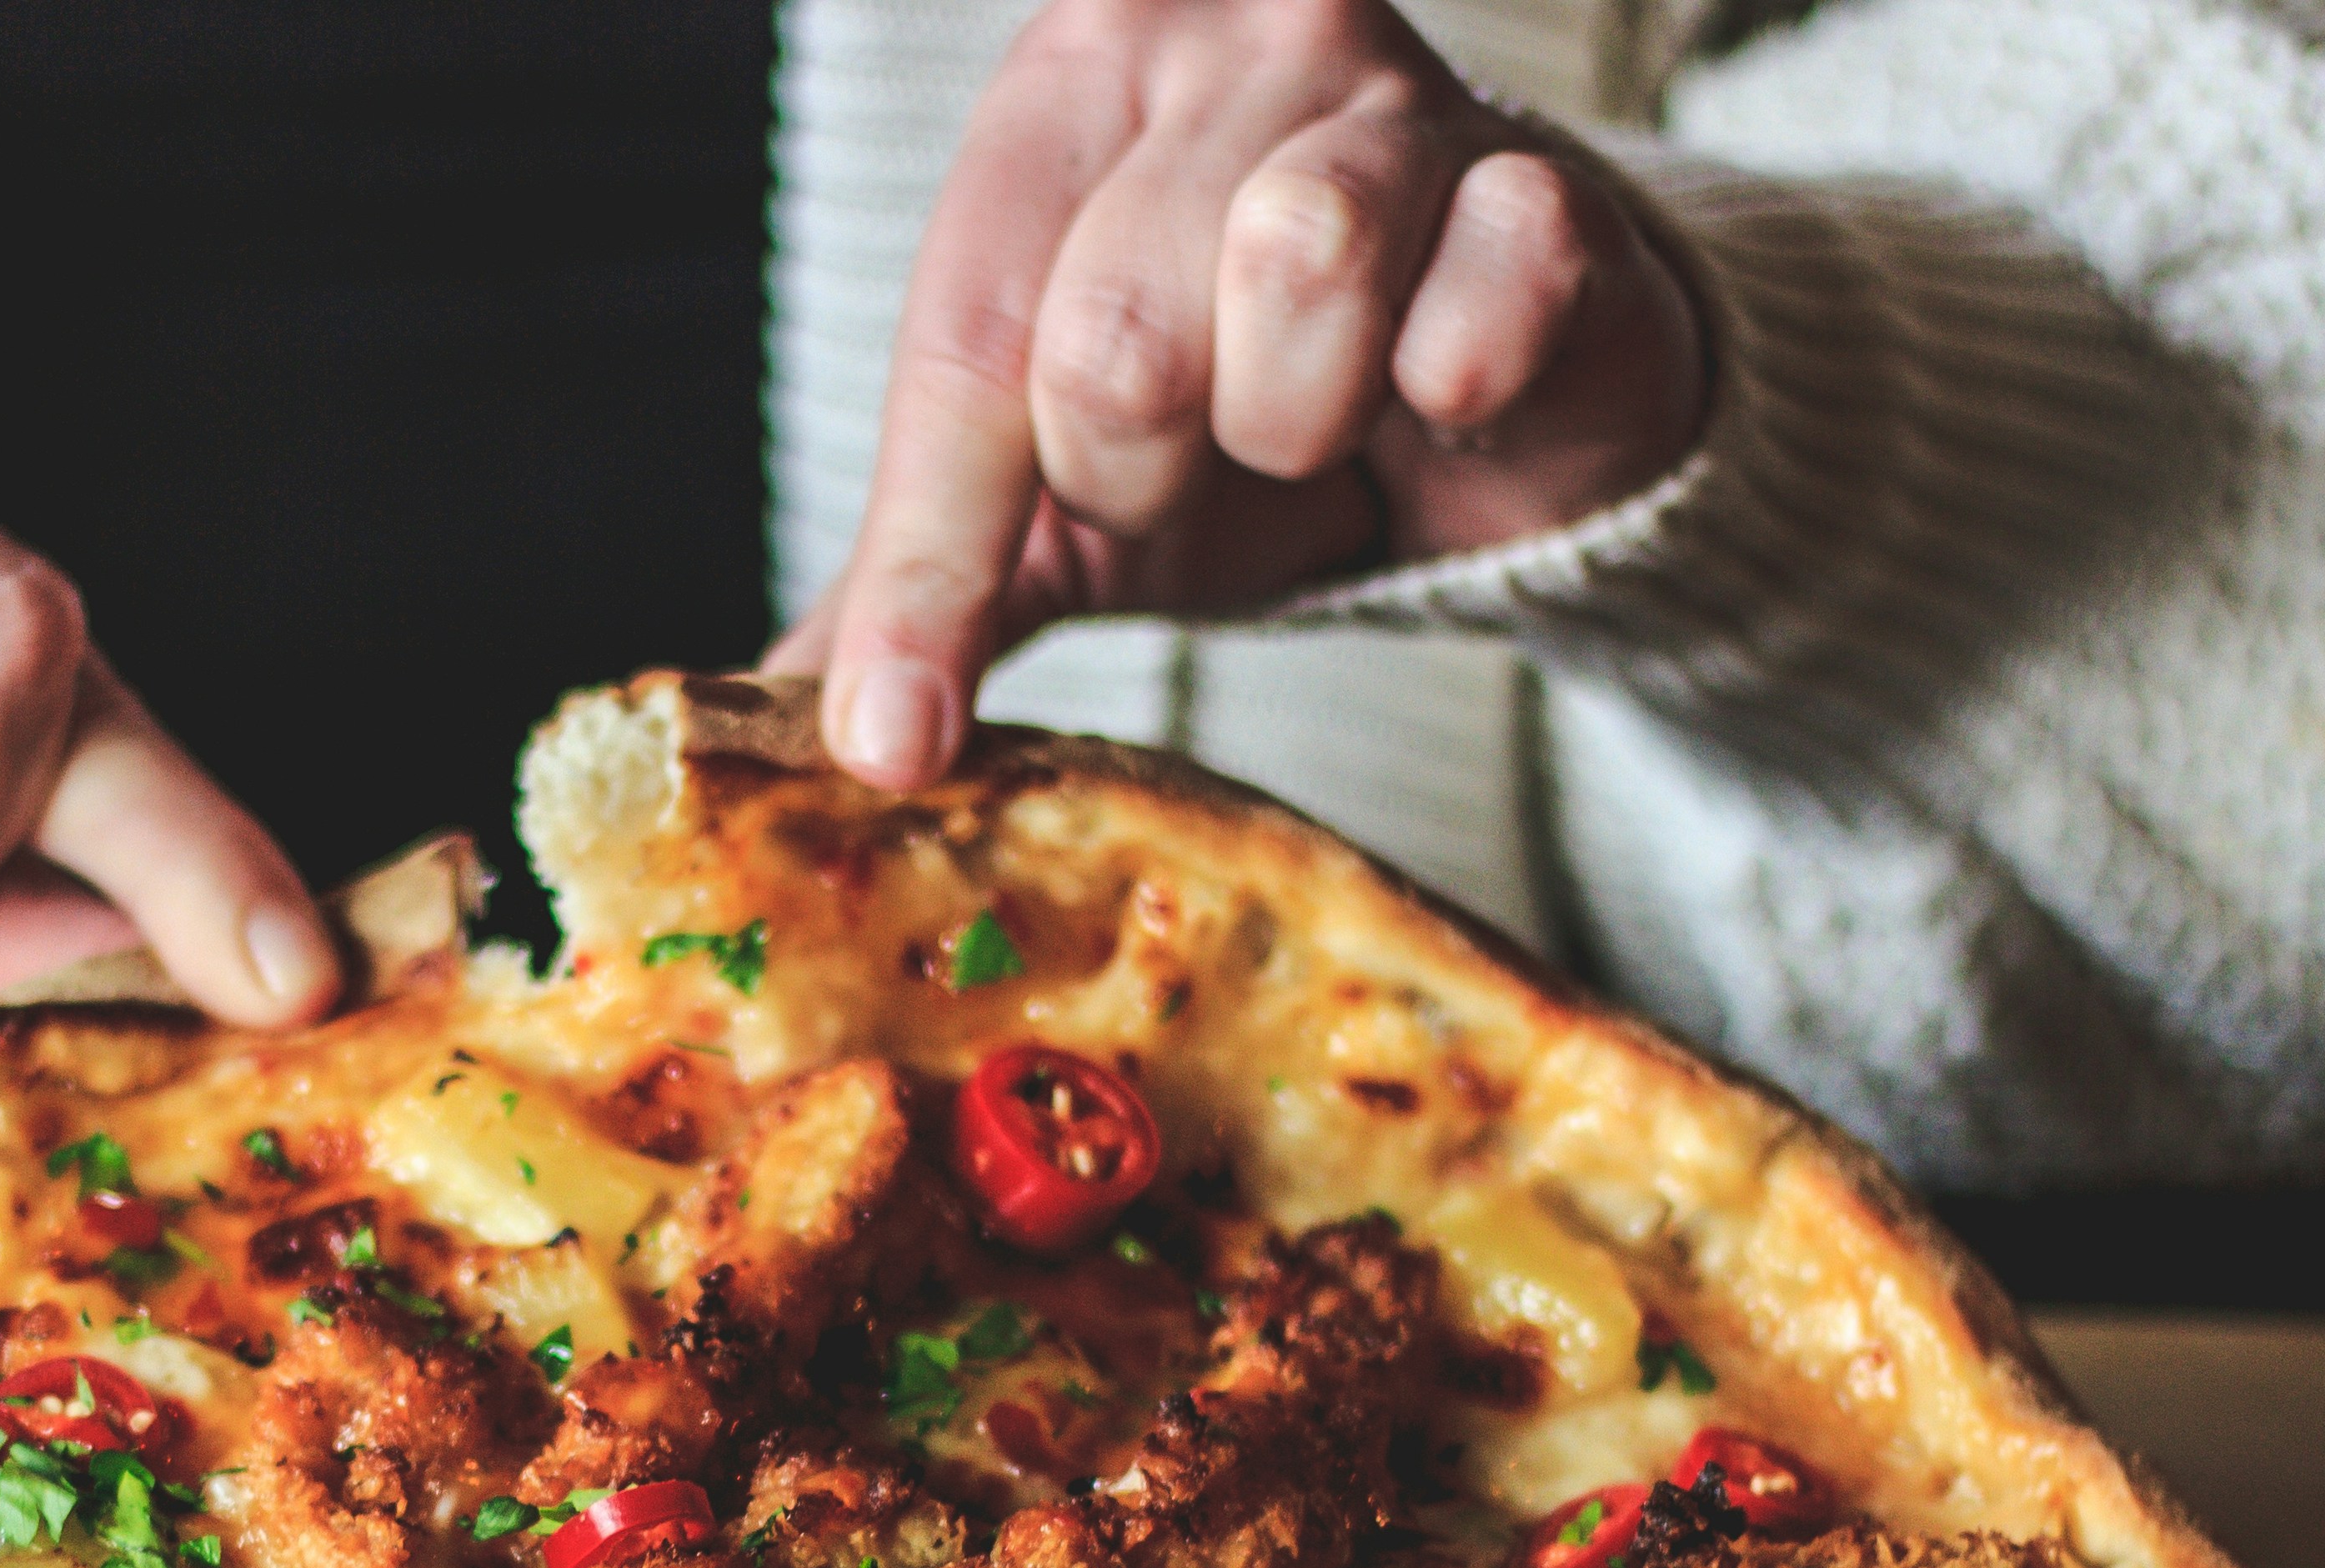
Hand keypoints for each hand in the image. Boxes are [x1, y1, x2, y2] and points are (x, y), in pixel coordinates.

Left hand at [769, 0, 1705, 787]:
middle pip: (1115, 331)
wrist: (1490, 401)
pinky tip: (1447, 392)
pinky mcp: (1548, 189)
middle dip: (1144, 466)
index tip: (894, 740)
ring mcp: (1395, 93)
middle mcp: (1224, 39)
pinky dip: (1450, 396)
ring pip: (1295, 277)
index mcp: (1063, 85)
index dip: (928, 567)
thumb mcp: (1052, 488)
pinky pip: (1475, 317)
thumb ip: (919, 574)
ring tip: (1316, 415)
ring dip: (1293, 423)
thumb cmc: (1244, 402)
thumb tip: (775, 713)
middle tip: (1204, 455)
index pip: (963, 348)